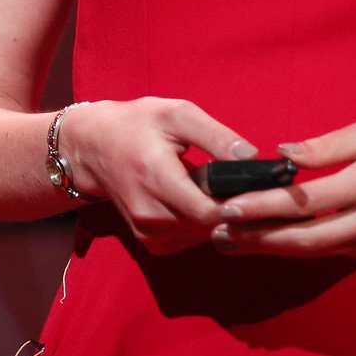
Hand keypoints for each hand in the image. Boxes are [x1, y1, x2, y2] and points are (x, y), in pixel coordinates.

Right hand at [60, 98, 257, 254]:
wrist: (95, 146)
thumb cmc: (138, 124)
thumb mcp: (177, 114)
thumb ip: (215, 136)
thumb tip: (252, 156)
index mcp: (155, 175)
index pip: (206, 210)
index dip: (238, 205)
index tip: (260, 191)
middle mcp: (148, 211)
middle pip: (207, 226)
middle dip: (233, 210)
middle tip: (251, 188)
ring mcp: (146, 231)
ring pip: (201, 236)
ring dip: (219, 219)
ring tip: (229, 192)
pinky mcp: (149, 241)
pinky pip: (189, 240)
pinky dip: (203, 225)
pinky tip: (207, 202)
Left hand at [209, 114, 355, 258]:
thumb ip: (326, 146)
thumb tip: (282, 155)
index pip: (306, 202)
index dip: (263, 207)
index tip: (228, 205)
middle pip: (306, 239)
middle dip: (258, 238)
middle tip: (218, 233)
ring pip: (317, 251)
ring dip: (273, 247)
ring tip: (234, 240)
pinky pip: (333, 251)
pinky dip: (300, 246)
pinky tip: (271, 239)